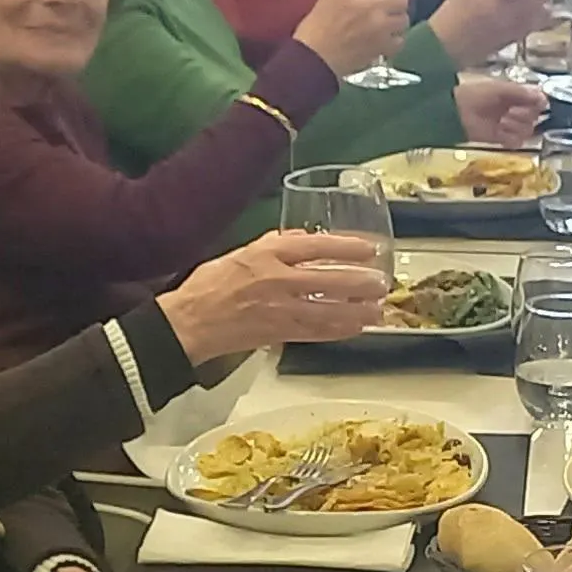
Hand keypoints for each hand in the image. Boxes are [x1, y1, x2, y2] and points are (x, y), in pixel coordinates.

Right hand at [152, 230, 392, 357]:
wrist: (189, 322)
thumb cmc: (210, 285)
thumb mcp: (241, 252)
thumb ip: (274, 244)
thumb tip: (303, 237)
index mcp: (265, 256)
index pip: (314, 247)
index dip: (345, 247)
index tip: (368, 249)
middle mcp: (276, 281)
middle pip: (328, 280)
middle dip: (359, 283)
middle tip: (382, 283)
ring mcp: (279, 310)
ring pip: (327, 311)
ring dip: (356, 311)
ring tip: (378, 309)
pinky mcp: (278, 333)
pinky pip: (316, 332)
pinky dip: (338, 330)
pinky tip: (355, 328)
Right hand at [291, 0, 410, 78]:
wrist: (314, 56)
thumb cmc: (318, 24)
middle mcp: (372, 6)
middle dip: (397, 4)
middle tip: (390, 9)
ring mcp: (379, 28)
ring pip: (403, 20)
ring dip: (396, 23)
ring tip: (386, 27)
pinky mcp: (382, 47)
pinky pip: (399, 41)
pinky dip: (393, 41)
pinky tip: (383, 42)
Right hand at [425, 0, 555, 66]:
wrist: (445, 46)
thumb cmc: (450, 14)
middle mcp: (512, 10)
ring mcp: (513, 27)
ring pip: (538, 18)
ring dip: (545, 10)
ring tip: (549, 6)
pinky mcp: (509, 41)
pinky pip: (528, 30)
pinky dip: (534, 24)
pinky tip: (535, 22)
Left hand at [453, 75, 545, 147]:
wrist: (455, 111)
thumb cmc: (476, 94)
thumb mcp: (499, 89)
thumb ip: (521, 93)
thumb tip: (543, 98)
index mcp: (514, 94)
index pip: (536, 100)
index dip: (537, 103)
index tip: (537, 104)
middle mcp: (514, 109)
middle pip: (534, 116)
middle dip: (525, 114)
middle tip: (510, 112)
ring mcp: (507, 125)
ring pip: (527, 130)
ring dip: (517, 126)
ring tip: (502, 122)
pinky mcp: (500, 139)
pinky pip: (516, 141)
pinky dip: (512, 139)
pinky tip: (502, 133)